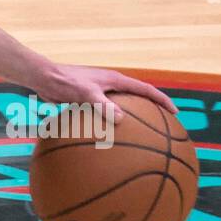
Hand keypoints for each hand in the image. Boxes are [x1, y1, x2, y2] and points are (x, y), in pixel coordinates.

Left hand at [32, 63, 177, 123]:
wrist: (44, 78)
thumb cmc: (65, 82)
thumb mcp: (85, 93)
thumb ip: (102, 105)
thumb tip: (121, 119)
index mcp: (115, 80)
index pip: (146, 90)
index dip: (161, 101)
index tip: (175, 113)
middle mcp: (110, 85)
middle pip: (138, 98)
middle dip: (152, 110)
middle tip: (164, 127)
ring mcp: (101, 93)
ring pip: (122, 107)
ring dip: (133, 119)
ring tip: (141, 137)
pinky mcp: (90, 100)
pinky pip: (106, 114)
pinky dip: (112, 125)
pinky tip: (110, 142)